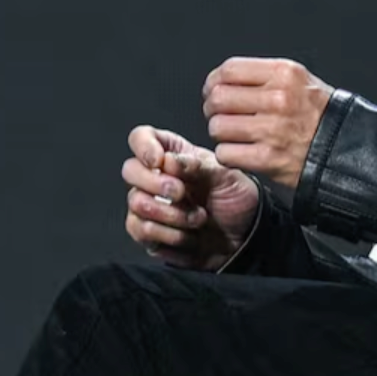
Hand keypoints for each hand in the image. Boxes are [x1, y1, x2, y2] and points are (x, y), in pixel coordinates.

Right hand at [122, 126, 262, 270]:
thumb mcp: (226, 177)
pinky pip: (140, 231)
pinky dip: (167, 235)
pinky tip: (189, 237)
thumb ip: (197, 166)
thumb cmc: (236, 199)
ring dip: (169, 214)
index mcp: (172, 154)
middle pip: (130, 170)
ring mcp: (150, 206)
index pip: (141, 138)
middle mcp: (155, 177)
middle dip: (154, 183)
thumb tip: (168, 161)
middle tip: (181, 193)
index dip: (143, 146)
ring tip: (198, 219)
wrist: (246, 237)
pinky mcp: (150, 233)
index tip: (158, 161)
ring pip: (136, 203)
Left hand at [203, 57, 334, 188]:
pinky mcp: (268, 158)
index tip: (213, 90)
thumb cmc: (321, 117)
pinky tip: (240, 152)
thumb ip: (265, 76)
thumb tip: (223, 79)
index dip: (213, 81)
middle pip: (219, 98)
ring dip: (220, 133)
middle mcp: (278, 99)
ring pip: (218, 126)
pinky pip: (226, 153)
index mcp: (284, 74)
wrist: (345, 150)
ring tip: (233, 135)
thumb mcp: (301, 81)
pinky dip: (227, 154)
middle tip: (219, 115)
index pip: (229, 69)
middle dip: (212, 108)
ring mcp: (272, 130)